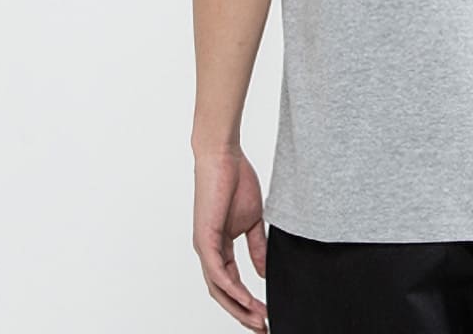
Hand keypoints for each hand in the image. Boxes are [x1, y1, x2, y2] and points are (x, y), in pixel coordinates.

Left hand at [192, 147, 270, 329]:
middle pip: (223, 294)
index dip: (248, 302)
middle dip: (243, 314)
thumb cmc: (235, 180)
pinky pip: (217, 272)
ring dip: (239, 308)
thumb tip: (263, 272)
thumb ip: (256, 247)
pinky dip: (232, 289)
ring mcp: (204, 247)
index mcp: (219, 247)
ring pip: (219, 289)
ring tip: (259, 319)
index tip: (267, 313)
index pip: (232, 284)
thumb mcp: (253, 220)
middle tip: (263, 327)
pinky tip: (247, 299)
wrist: (223, 156)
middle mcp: (208, 252)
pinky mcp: (204, 239)